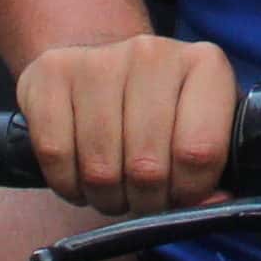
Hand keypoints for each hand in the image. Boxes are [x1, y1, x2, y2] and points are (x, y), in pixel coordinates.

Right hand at [8, 36, 242, 217]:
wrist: (103, 70)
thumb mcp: (200, 132)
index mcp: (204, 64)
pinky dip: (67, 184)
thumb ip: (210, 171)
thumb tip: (209, 206)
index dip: (188, 191)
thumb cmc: (160, 112)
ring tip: (113, 187)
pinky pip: (55, 155)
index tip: (180, 193)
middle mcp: (152, 53)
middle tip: (142, 197)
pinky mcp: (50, 72)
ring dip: (105, 197)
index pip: (199, 152)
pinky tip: (80, 175)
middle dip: (144, 201)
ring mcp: (97, 59)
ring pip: (99, 169)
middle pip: (147, 167)